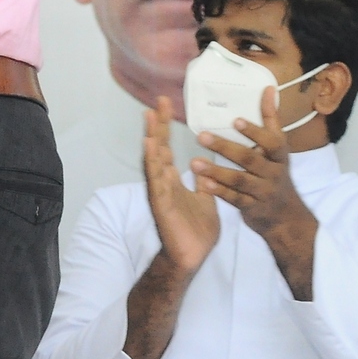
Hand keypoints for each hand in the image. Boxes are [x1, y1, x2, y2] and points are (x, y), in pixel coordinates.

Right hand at [123, 98, 218, 358]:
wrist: (191, 257)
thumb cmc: (196, 231)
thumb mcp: (205, 201)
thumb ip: (204, 183)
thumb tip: (208, 166)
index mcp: (172, 180)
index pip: (167, 147)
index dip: (165, 127)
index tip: (165, 105)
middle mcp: (162, 182)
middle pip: (157, 148)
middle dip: (157, 124)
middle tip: (157, 101)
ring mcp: (159, 192)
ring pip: (153, 161)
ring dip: (151, 139)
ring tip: (149, 117)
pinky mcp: (160, 204)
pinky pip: (155, 180)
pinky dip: (152, 163)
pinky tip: (150, 147)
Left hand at [193, 87, 317, 298]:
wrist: (286, 217)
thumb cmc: (276, 172)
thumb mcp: (278, 147)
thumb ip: (270, 119)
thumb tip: (268, 87)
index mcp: (279, 155)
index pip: (271, 141)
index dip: (255, 132)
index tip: (235, 120)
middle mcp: (274, 173)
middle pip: (249, 159)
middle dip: (225, 147)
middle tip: (201, 136)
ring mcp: (263, 192)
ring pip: (239, 180)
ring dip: (216, 171)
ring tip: (193, 162)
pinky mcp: (252, 208)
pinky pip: (234, 199)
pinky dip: (218, 192)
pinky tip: (201, 183)